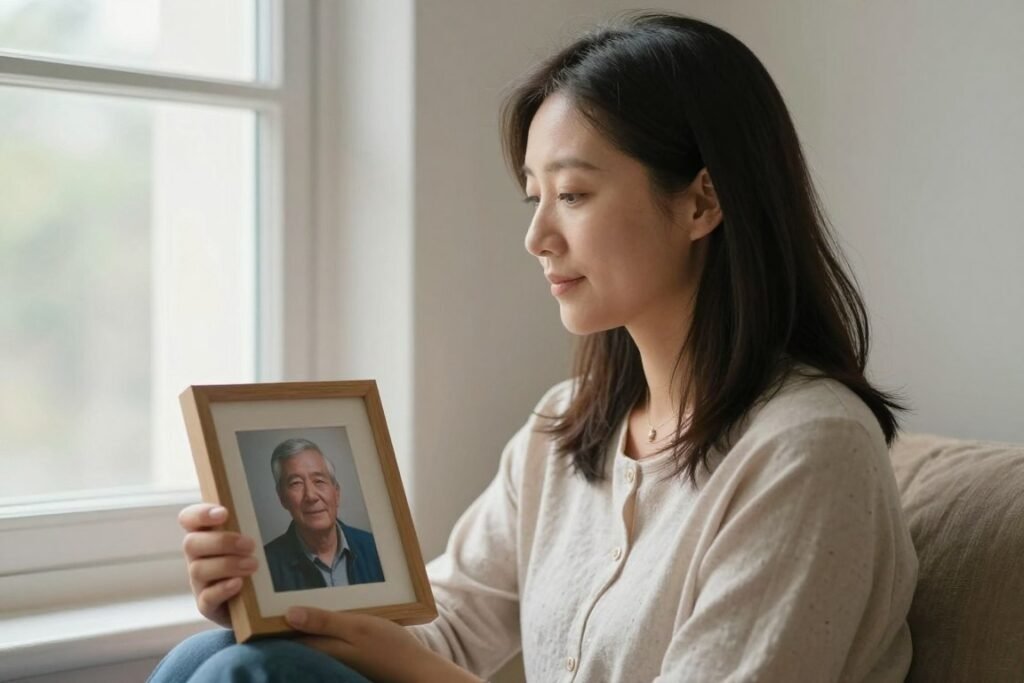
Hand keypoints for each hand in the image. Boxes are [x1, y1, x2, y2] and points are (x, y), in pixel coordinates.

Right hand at [179, 503, 258, 627]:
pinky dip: (223, 589)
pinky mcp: (207, 604)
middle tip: (249, 545)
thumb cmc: (250, 560)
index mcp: (204, 535)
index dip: (200, 514)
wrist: (253, 602)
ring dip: (227, 564)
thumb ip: (248, 525)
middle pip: (191, 543)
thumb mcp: (248, 541)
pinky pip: (207, 597)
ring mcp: (199, 582)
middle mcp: (197, 557)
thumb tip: (269, 506)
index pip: (189, 518)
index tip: (223, 513)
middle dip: (221, 542)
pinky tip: (239, 584)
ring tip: (252, 565)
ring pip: (198, 569)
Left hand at [285, 607, 482, 682]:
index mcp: (321, 650)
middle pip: (294, 638)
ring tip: (292, 600)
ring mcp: (334, 659)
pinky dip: (318, 629)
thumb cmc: (389, 647)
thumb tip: (288, 614)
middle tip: (273, 595)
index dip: (271, 620)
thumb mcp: (357, 627)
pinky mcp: (345, 657)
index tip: (261, 601)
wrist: (414, 670)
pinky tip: (321, 616)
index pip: (285, 636)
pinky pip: (323, 641)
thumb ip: (324, 621)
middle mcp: (323, 657)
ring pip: (309, 639)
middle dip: (283, 620)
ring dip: (301, 623)